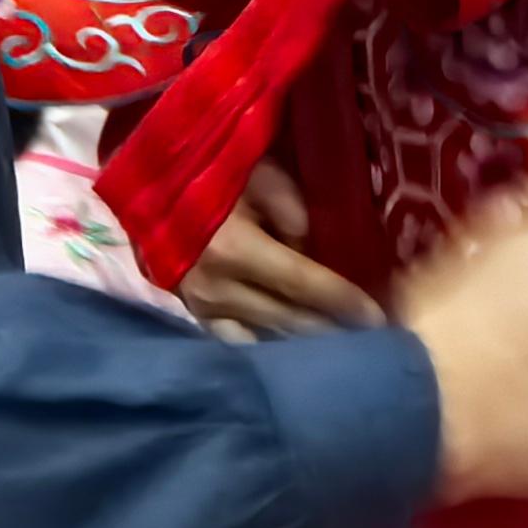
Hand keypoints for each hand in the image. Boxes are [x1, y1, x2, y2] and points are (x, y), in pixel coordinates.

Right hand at [180, 162, 381, 342]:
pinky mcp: (194, 316)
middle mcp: (218, 289)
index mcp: (235, 250)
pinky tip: (300, 356)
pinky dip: (272, 349)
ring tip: (347, 349)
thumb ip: (293, 213)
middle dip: (335, 331)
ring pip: (269, 338)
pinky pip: (240, 343)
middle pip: (290, 320)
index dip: (344, 301)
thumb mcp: (258, 175)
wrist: (147, 185)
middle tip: (374, 340)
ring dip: (308, 346)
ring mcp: (202, 309)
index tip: (380, 319)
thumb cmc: (210, 171)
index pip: (303, 283)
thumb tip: (315, 254)